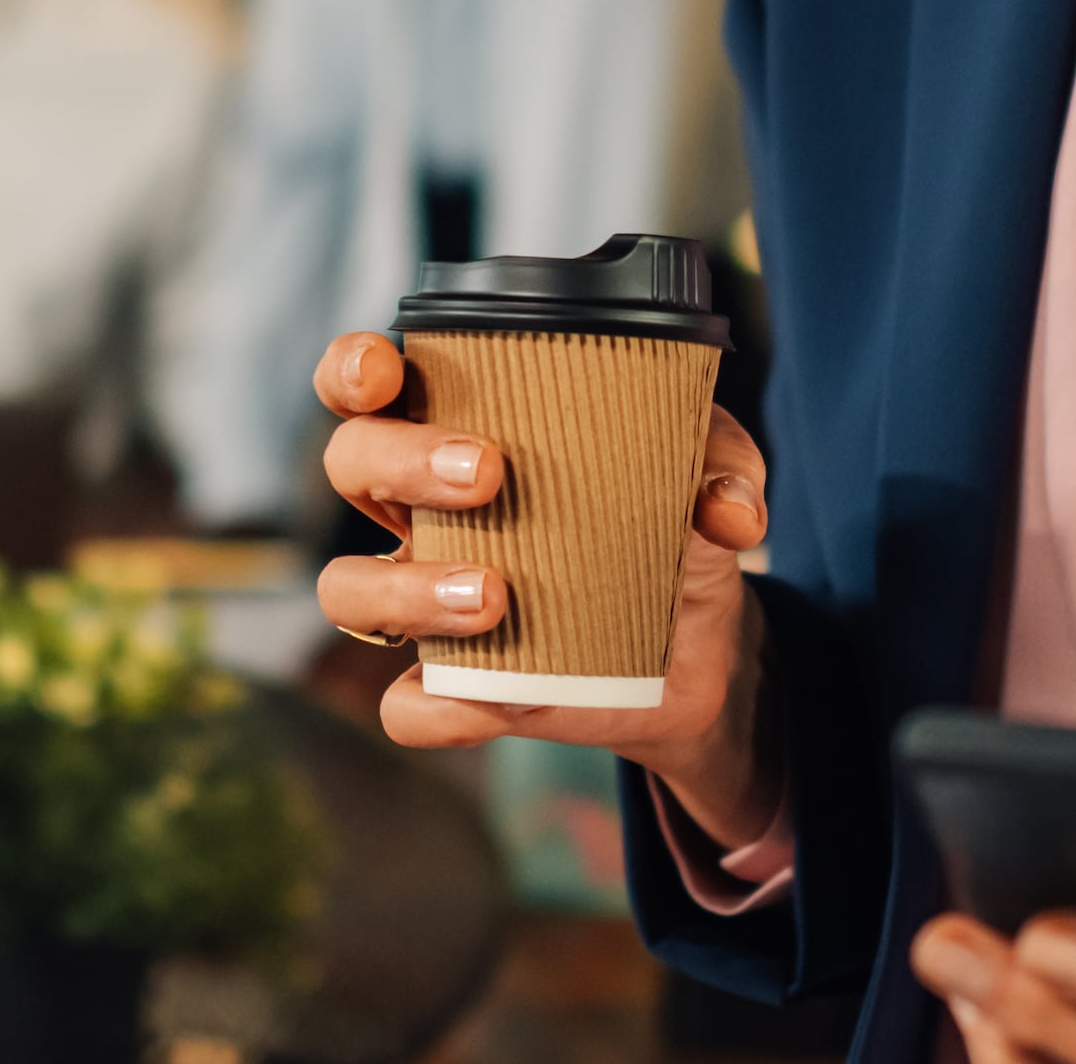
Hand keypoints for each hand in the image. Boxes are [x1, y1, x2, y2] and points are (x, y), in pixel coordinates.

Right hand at [304, 330, 778, 846]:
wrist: (697, 653)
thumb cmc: (672, 528)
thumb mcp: (707, 474)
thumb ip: (721, 464)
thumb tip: (727, 506)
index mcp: (460, 429)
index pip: (368, 383)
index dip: (353, 369)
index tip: (386, 373)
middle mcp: (423, 508)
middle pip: (350, 463)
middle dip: (400, 461)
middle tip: (488, 474)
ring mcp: (428, 599)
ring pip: (348, 588)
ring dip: (407, 589)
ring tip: (494, 595)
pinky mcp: (456, 687)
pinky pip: (406, 706)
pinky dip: (437, 706)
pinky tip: (493, 699)